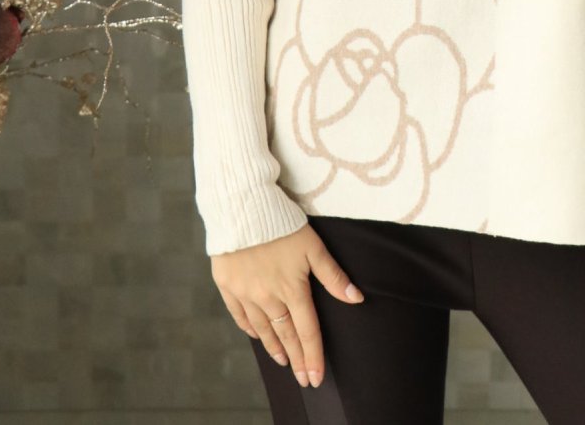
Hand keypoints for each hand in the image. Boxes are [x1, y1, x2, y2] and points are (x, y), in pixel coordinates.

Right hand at [210, 222, 364, 390]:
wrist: (242, 206)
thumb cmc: (281, 223)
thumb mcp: (313, 246)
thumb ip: (333, 276)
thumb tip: (357, 298)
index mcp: (292, 288)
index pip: (307, 330)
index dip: (313, 356)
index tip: (316, 377)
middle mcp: (268, 297)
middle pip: (285, 335)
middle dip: (296, 359)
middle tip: (302, 378)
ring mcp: (245, 293)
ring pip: (262, 328)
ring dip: (274, 346)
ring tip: (283, 361)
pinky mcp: (227, 285)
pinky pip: (239, 314)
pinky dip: (249, 328)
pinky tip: (256, 335)